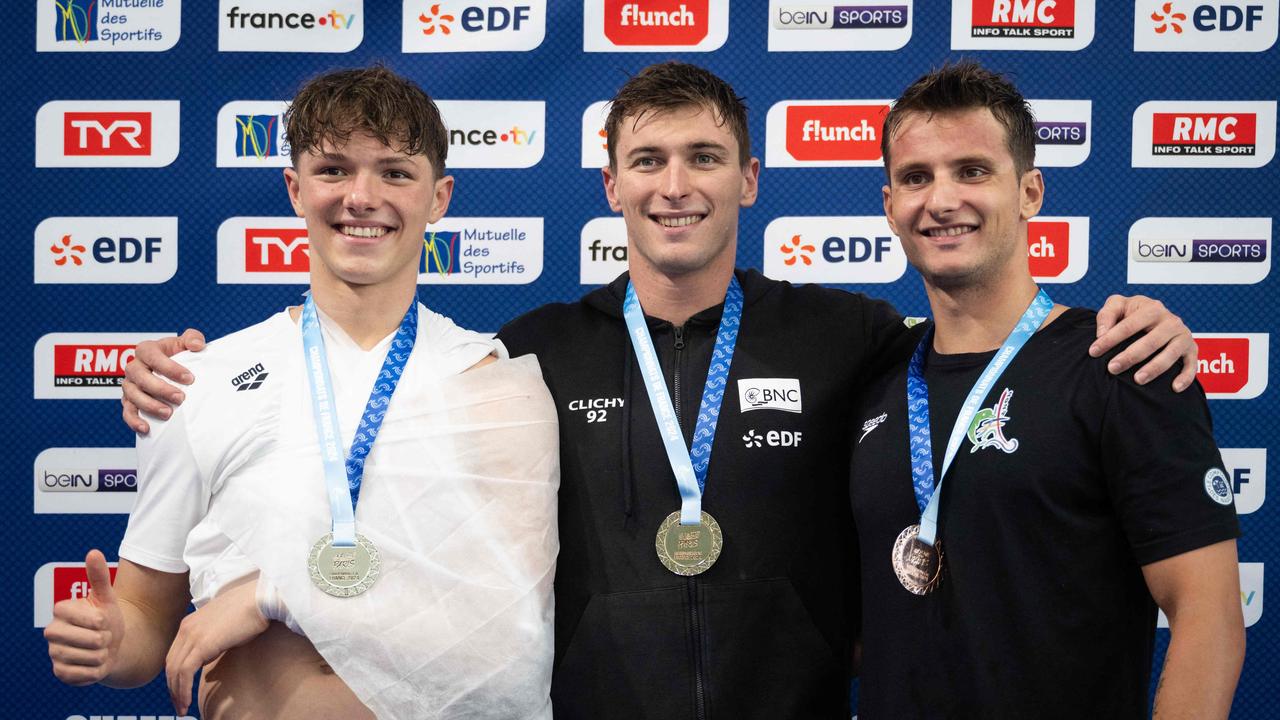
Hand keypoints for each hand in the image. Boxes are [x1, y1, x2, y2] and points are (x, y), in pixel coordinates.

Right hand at [44, 550, 123, 685]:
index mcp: (61, 610)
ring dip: (103, 654)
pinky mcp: (59, 673)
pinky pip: (87, 674)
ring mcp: (54, 653)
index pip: (91, 618)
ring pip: (92, 657)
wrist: (110, 646)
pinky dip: (97, 670)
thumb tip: (93, 552)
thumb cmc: (106, 619)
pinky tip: (94, 663)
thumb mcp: (106, 597)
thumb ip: (98, 576)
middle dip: (106, 639)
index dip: (103, 621)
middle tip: (103, 636)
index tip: (101, 620)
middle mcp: (52, 631)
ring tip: (99, 649)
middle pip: (93, 639)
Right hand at [122, 329, 205, 433]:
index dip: (169, 367)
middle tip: (180, 398)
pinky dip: (134, 421)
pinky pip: (127, 411)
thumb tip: (197, 345)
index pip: (152, 356)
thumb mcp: (185, 343)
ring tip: (168, 413)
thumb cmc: (178, 355)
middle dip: (160, 388)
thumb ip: (193, 338)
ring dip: (149, 405)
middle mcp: (134, 367)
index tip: (190, 378)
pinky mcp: (129, 401)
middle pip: (140, 377)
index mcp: (146, 350)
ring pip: (132, 395)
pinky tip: (146, 428)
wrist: (172, 371)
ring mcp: (129, 385)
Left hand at [165, 577, 268, 714]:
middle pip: (170, 665)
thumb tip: (206, 661)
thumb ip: (210, 642)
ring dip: (177, 693)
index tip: (180, 692)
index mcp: (189, 624)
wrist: (260, 599)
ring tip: (182, 709)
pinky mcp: (201, 644)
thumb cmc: (249, 612)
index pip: (174, 656)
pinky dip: (183, 690)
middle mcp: (186, 629)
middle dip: (172, 688)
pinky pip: (184, 672)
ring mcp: (192, 636)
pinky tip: (187, 702)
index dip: (174, 677)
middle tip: (179, 706)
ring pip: (175, 671)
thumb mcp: (223, 628)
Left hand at [1090, 295, 1195, 391]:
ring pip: (1170, 353)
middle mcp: (1171, 321)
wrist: (1155, 316)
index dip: (1110, 339)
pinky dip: (1186, 377)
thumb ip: (1107, 314)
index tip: (1093, 352)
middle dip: (1130, 356)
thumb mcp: (1118, 305)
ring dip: (1154, 368)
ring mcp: (1183, 335)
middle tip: (1112, 368)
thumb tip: (1101, 333)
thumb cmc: (1131, 313)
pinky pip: (1192, 365)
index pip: (1129, 325)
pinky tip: (1174, 388)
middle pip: (1151, 341)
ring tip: (1137, 380)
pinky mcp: (1192, 349)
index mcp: (1152, 308)